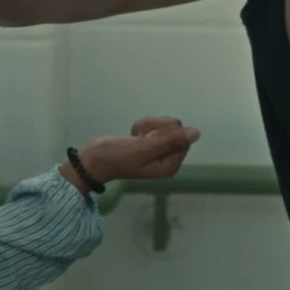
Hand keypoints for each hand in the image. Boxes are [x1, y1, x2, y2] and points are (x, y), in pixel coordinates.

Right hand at [73, 118, 200, 183]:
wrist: (92, 159)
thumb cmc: (116, 157)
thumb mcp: (144, 148)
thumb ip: (171, 140)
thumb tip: (197, 133)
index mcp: (170, 165)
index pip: (183, 137)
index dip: (166, 132)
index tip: (148, 138)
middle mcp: (168, 158)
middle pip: (175, 129)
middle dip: (155, 128)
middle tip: (139, 138)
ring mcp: (159, 150)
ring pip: (164, 124)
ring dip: (147, 126)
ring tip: (134, 137)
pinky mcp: (149, 142)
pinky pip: (153, 125)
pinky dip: (141, 127)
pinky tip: (132, 136)